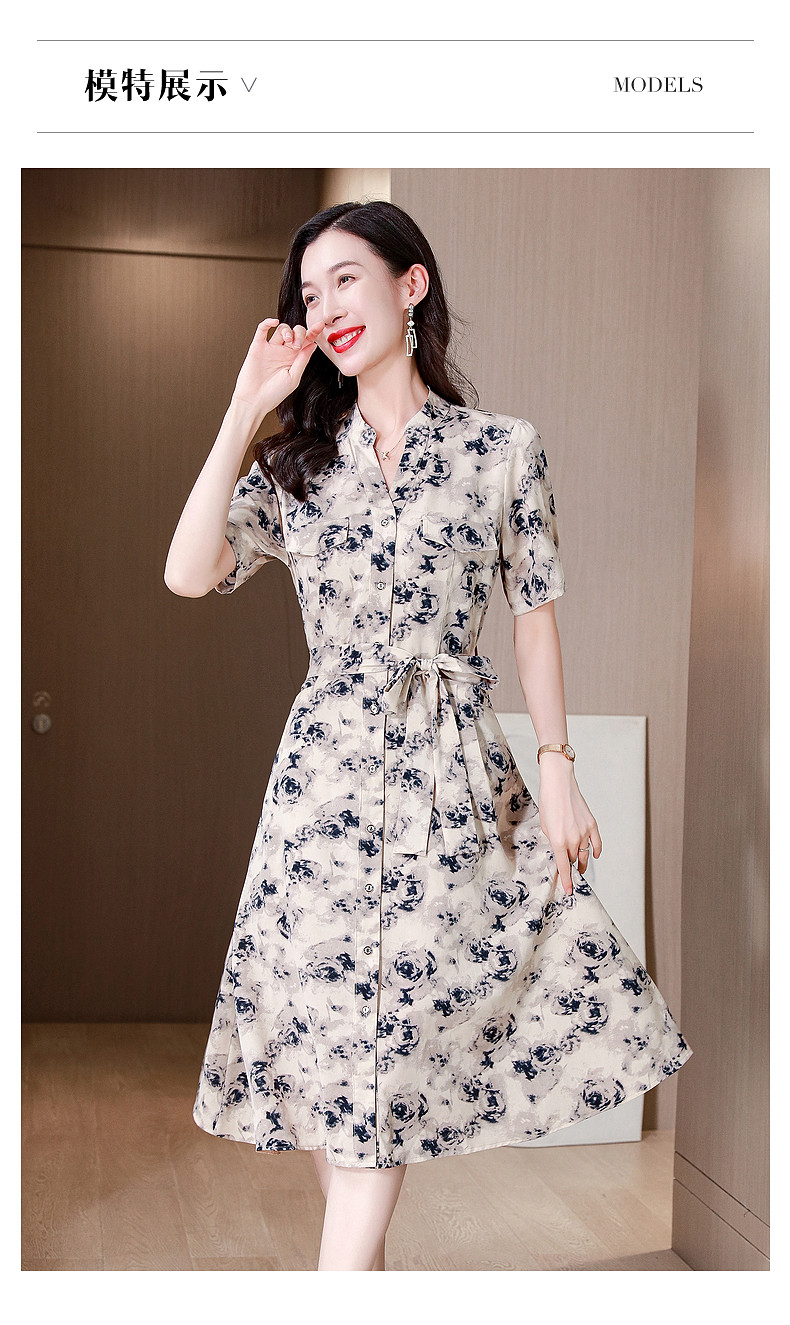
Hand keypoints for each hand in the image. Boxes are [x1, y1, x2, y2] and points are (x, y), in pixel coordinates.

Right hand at [231, 317, 326, 417]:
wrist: (254, 401)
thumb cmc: (273, 394)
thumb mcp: (294, 378)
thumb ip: (303, 360)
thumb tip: (313, 345)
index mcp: (294, 359)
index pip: (306, 341)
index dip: (314, 332)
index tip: (321, 325)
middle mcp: (284, 352)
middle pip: (295, 331)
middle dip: (300, 334)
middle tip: (297, 345)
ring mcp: (271, 348)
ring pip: (281, 328)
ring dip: (287, 331)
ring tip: (288, 341)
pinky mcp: (257, 347)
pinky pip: (262, 330)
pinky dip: (267, 323)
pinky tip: (274, 322)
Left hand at [537, 760, 601, 896]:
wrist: (559, 784)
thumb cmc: (548, 802)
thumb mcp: (544, 826)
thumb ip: (552, 840)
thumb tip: (559, 850)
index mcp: (558, 841)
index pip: (563, 867)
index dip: (566, 881)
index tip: (569, 891)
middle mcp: (573, 839)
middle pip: (573, 860)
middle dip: (570, 866)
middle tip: (569, 871)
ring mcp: (584, 832)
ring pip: (584, 854)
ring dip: (581, 860)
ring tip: (579, 865)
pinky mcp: (592, 825)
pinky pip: (596, 844)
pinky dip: (595, 851)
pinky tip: (594, 855)